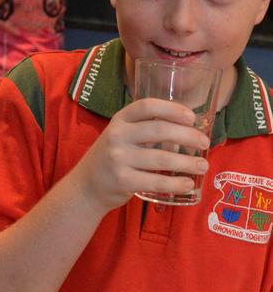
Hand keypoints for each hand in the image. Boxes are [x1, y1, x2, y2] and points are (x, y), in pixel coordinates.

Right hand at [73, 98, 209, 211]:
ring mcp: (119, 158)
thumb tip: (187, 126)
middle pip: (159, 130)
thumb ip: (145, 128)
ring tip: (203, 165)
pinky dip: (176, 183)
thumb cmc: (114, 156)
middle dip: (188, 136)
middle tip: (204, 142)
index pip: (147, 106)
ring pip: (162, 158)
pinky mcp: (123, 181)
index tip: (191, 117)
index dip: (172, 109)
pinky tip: (188, 184)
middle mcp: (117, 136)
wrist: (87, 185)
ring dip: (187, 162)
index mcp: (120, 120)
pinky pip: (155, 182)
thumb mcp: (122, 135)